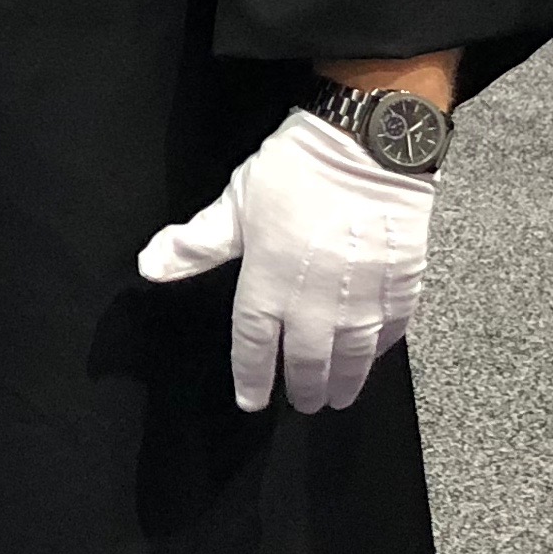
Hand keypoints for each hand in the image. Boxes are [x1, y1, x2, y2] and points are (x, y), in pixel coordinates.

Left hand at [136, 109, 435, 413]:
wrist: (369, 149)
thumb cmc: (296, 172)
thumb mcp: (235, 204)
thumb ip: (196, 244)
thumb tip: (149, 266)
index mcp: (269, 286)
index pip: (255, 346)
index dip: (252, 378)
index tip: (250, 401)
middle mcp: (316, 305)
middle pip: (308, 361)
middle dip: (303, 387)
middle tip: (303, 404)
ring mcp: (364, 301)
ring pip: (352, 358)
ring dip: (344, 382)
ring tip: (337, 397)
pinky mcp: (403, 288)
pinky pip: (390, 333)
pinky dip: (378, 351)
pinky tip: (372, 356)